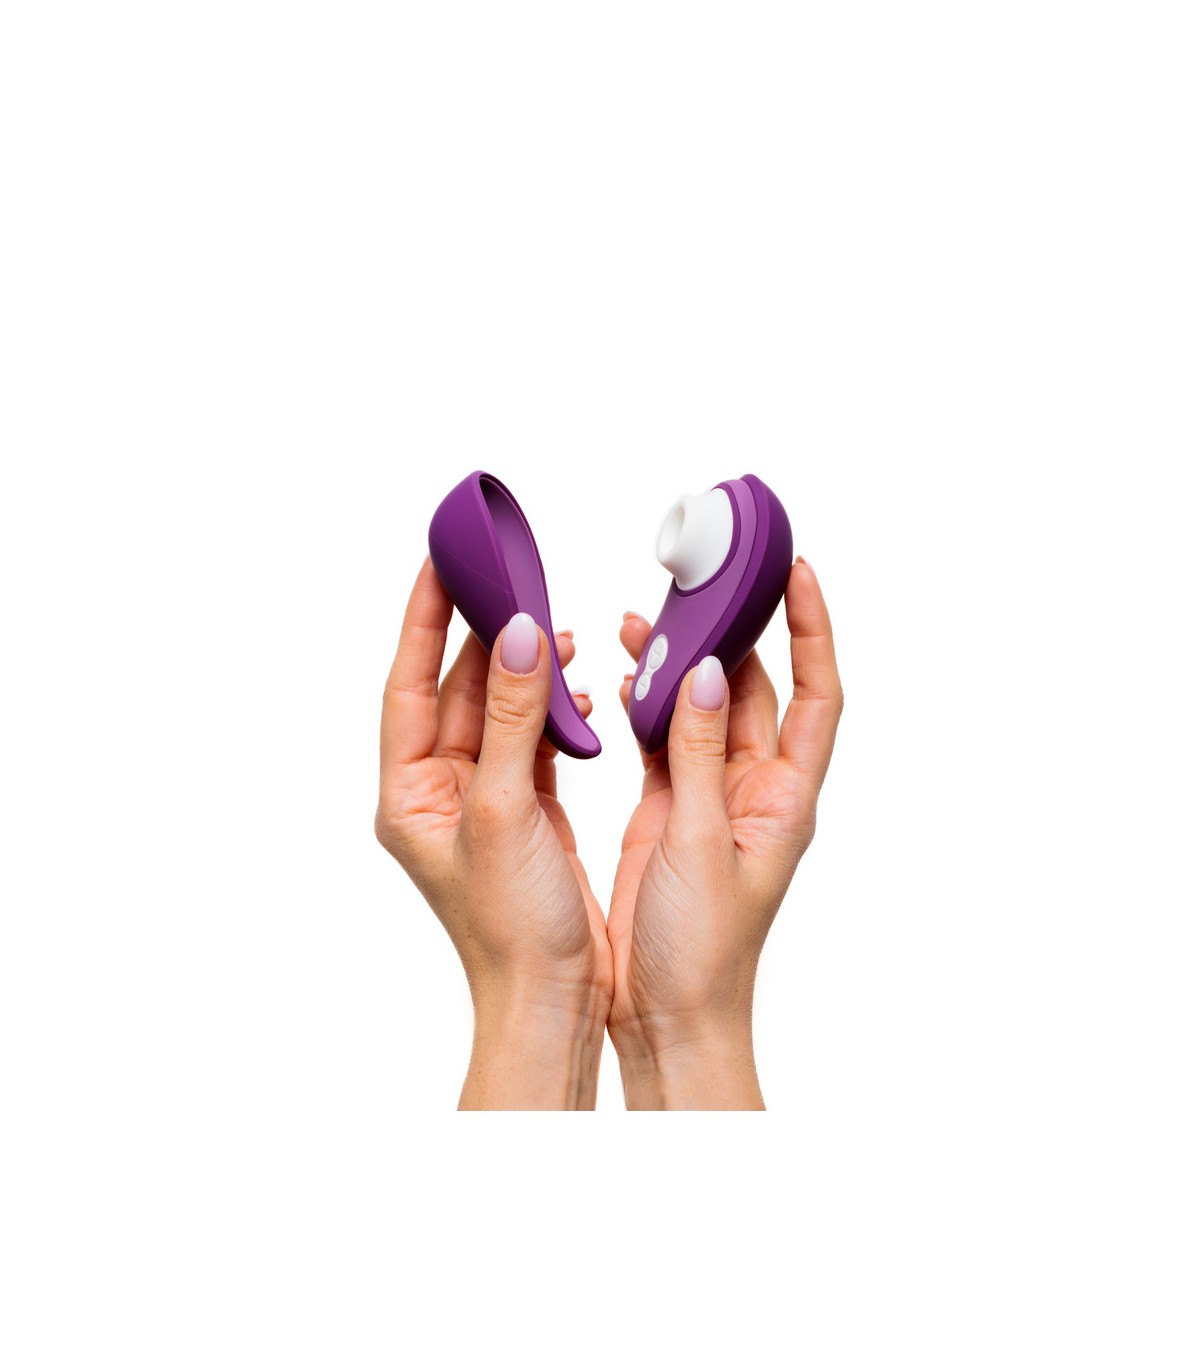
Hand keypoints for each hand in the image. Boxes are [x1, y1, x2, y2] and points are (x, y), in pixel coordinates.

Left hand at [375, 559, 611, 1108]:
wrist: (553, 1000)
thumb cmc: (513, 927)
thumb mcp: (505, 810)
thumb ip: (511, 719)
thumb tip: (517, 636)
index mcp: (410, 792)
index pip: (409, 683)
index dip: (425, 618)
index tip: (442, 560)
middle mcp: (440, 791)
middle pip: (457, 689)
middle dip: (485, 635)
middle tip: (513, 576)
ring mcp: (484, 800)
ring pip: (500, 711)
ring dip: (526, 671)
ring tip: (558, 632)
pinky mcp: (526, 810)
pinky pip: (535, 740)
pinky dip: (557, 712)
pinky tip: (581, 694)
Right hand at [607, 558, 841, 1108]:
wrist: (670, 1014)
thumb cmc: (702, 950)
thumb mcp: (702, 844)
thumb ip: (700, 756)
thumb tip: (706, 672)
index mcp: (784, 797)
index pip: (816, 693)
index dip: (814, 629)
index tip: (799, 571)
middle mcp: (754, 789)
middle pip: (751, 690)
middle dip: (727, 632)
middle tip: (695, 581)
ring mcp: (711, 797)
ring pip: (702, 709)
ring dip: (676, 665)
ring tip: (636, 621)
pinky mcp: (670, 810)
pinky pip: (664, 740)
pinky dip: (645, 706)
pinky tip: (619, 681)